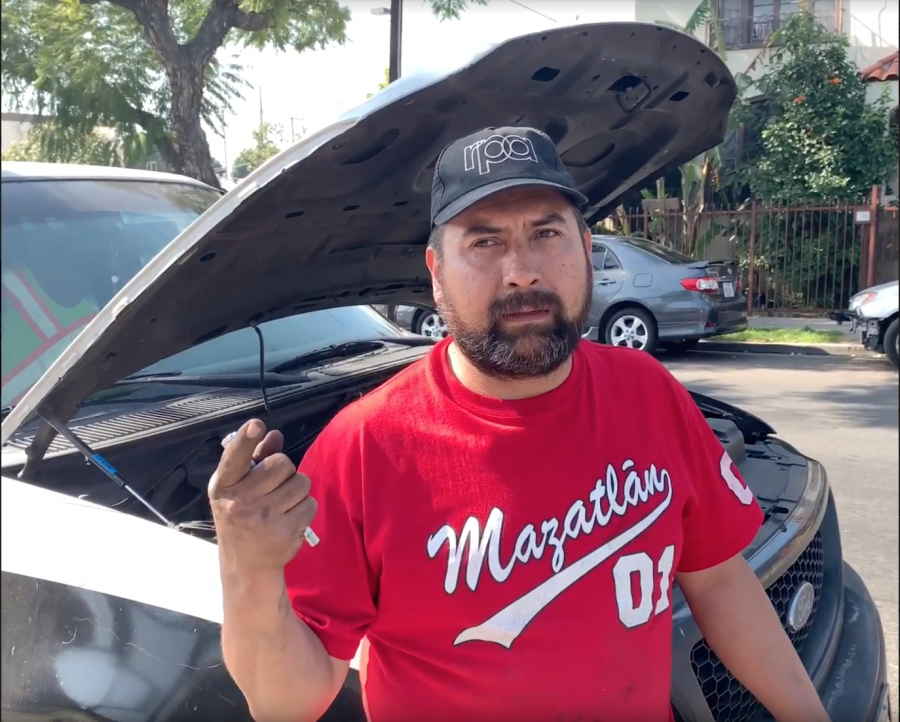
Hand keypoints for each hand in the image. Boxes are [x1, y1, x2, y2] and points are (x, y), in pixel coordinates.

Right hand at [209, 419, 317, 572]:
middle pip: (282, 463)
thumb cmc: (241, 516)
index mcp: (224, 486)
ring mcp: (263, 518)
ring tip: (281, 504)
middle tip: (274, 488)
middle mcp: (240, 501)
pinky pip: (309, 504)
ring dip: (297, 490)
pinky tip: (289, 518)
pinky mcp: (284, 531)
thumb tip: (274, 434)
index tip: (256, 425)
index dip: (246, 439)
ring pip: (301, 483)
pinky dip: (304, 508)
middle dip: (285, 471)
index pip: (235, 457)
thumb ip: (256, 459)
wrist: (245, 564)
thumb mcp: (238, 488)